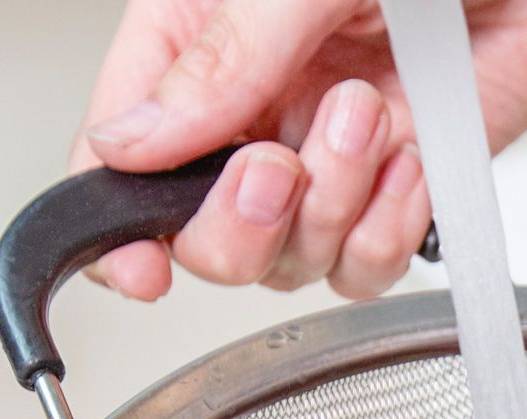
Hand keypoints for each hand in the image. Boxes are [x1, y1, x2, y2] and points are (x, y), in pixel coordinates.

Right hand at [75, 0, 526, 299]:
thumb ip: (221, 59)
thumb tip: (129, 142)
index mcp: (199, 45)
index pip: (119, 156)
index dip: (116, 226)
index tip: (140, 265)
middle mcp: (257, 112)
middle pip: (203, 237)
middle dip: (240, 224)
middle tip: (282, 168)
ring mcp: (329, 160)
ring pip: (290, 261)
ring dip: (332, 207)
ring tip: (371, 115)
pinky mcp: (403, 191)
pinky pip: (368, 265)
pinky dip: (389, 229)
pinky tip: (411, 161)